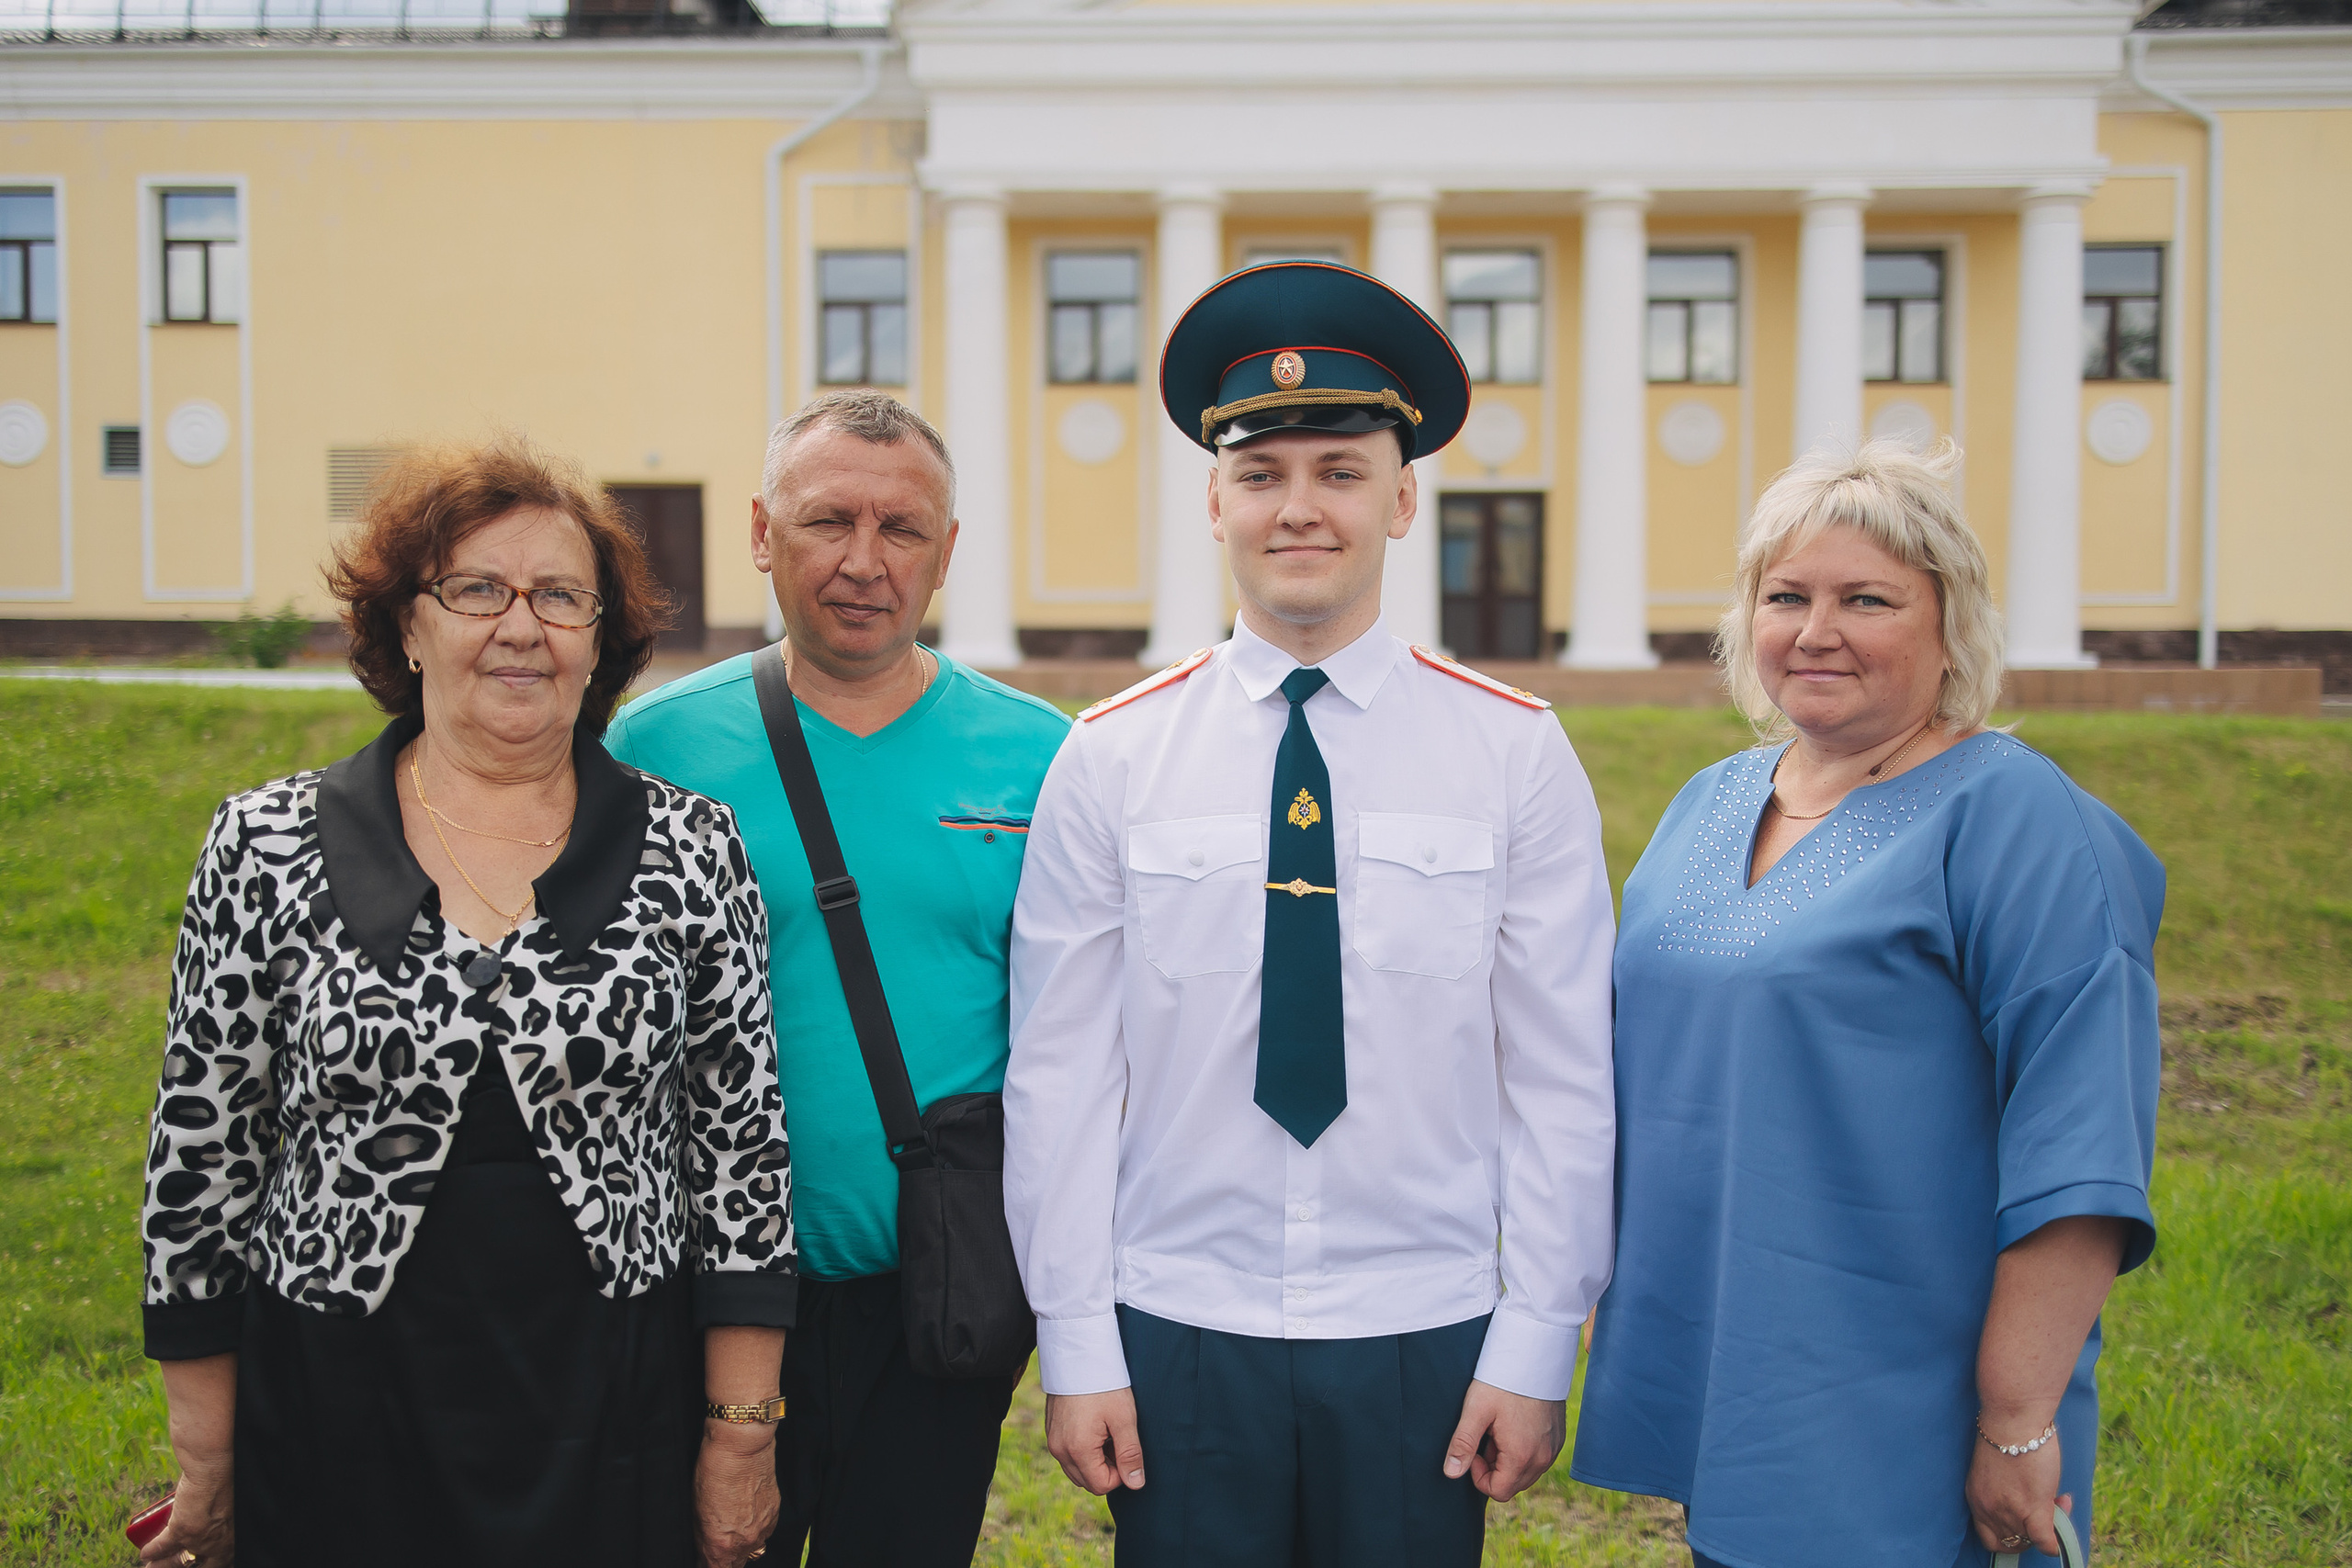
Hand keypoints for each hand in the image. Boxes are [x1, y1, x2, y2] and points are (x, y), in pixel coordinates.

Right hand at [137, 1457, 232, 1567]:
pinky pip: (163, 1546)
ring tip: (152, 1566)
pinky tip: (146, 1553)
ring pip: (178, 1559)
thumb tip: (210, 1519)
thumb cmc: (226, 1478)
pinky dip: (152, 1550)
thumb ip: (220, 1518)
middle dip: (182, 1564)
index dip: (207, 1561)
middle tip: (169, 1565)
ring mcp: (201, 1540)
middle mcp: (220, 1543)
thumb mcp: (228, 1505)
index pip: (222, 1559)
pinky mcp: (182, 1532)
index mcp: (234, 1536)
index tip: (197, 1560)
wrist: (215, 1467)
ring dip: (162, 1563)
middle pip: (199, 1563)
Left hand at [695, 1425, 780, 1567]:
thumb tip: (708, 1551)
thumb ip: (704, 1539)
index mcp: (720, 1545)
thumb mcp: (697, 1512)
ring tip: (734, 1522)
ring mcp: (763, 1530)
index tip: (704, 1559)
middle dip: (726, 1558)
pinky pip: (764, 1532)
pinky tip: (748, 1510)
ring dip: (742, 1543)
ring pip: (752, 1549)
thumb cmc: (713, 1473)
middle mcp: (744, 1543)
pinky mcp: (775, 1515)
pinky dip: (756, 1526)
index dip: (707, 1564)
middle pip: (735, 1565)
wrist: (742, 1447)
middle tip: (719, 1543)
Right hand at [1044, 1388, 1144, 1494]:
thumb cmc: (1104, 1384)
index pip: (1101, 1486)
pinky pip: (1068, 1454)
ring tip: (1107, 1433)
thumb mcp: (1124, 1418)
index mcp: (1077, 1450)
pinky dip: (1083, 1450)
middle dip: (1107, 1469)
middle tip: (1118, 1439)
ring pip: (1076, 1470)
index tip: (1127, 1449)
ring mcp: (1052, 1440)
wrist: (1078, 1354)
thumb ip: (1130, 1454)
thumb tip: (1136, 1484)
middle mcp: (1059, 1450)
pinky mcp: (1051, 1430)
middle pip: (1087, 1482)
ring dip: (1095, 1461)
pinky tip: (1095, 1426)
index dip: (1120, 1474)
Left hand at [1442, 1379, 1565, 1502]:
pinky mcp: (1558, 1438)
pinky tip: (1514, 1425)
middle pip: (1513, 1484)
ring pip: (1526, 1472)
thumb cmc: (1502, 1382)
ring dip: (1509, 1460)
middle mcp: (1543, 1458)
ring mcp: (1553, 1448)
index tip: (1475, 1449)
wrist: (1535, 1355)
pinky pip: (1539, 1458)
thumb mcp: (1476, 1410)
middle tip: (1487, 1437)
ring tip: (1499, 1429)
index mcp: (1522, 1456)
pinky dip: (1524, 1450)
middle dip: (1494, 1468)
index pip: (1499, 1491)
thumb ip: (1463, 1444)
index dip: (1479, 1475)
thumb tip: (1451, 1473)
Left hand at [1966, 1421, 2068, 1557]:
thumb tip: (2028, 1498)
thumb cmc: (2006, 1433)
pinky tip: (2060, 1513)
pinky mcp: (2032, 1509)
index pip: (1989, 1536)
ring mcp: (2009, 1512)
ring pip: (2029, 1541)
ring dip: (2048, 1526)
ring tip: (2058, 1500)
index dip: (2009, 1532)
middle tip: (2045, 1509)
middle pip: (2010, 1542)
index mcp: (1976, 1498)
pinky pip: (2044, 1541)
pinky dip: (2054, 1540)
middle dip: (2029, 1532)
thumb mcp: (1994, 1469)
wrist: (2012, 1417)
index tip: (2023, 1518)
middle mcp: (1988, 1509)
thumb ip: (2004, 1489)